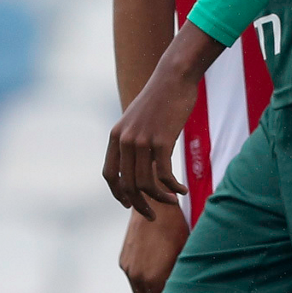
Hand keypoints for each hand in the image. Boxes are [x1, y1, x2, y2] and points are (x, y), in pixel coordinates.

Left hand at [104, 24, 220, 218]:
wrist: (173, 77)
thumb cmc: (160, 99)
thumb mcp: (138, 120)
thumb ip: (134, 142)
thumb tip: (139, 169)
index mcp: (116, 136)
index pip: (109, 175)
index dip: (118, 195)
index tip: (130, 205)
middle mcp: (125, 139)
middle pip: (127, 185)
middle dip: (139, 205)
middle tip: (152, 215)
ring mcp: (142, 140)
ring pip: (146, 183)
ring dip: (160, 198)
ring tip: (172, 201)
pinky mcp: (162, 140)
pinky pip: (165, 175)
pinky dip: (173, 187)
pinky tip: (182, 189)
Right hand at [120, 204, 189, 292]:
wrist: (154, 205)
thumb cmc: (176, 229)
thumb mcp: (184, 255)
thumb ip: (180, 281)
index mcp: (155, 279)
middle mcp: (138, 277)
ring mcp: (129, 269)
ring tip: (163, 282)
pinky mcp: (124, 261)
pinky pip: (133, 280)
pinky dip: (141, 280)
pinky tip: (153, 265)